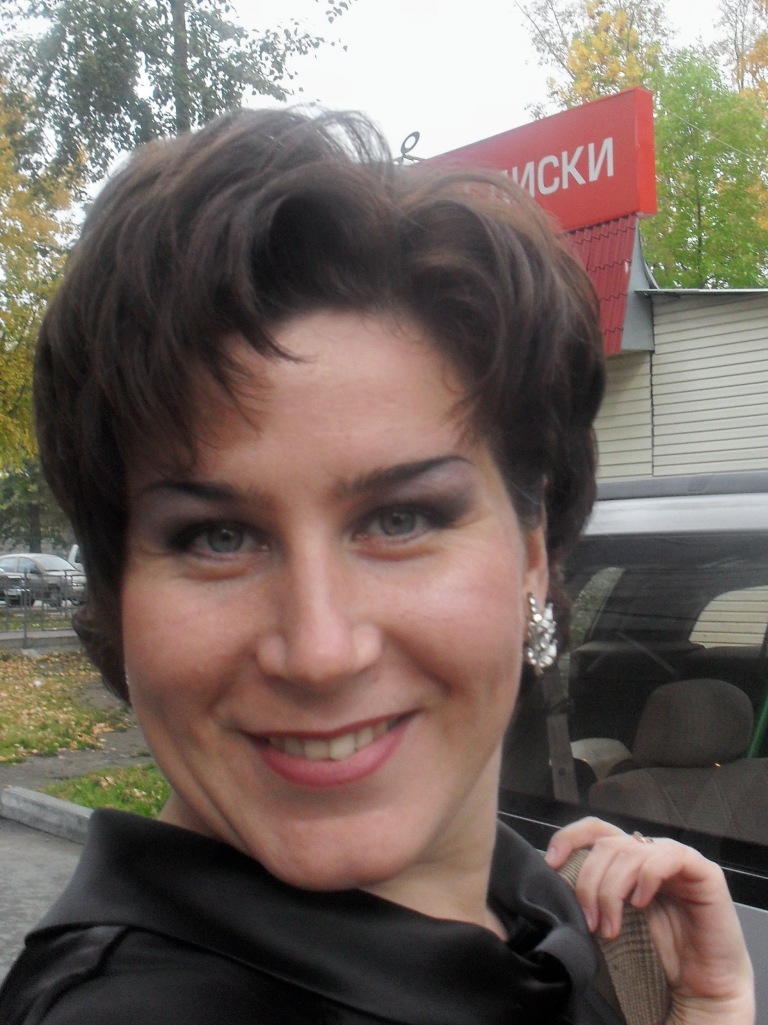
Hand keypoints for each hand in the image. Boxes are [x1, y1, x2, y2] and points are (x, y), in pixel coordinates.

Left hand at [544, 817, 754, 1024]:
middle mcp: (650, 854)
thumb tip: (556, 886)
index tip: (552, 864)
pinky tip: (640, 903)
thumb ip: (593, 898)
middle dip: (589, 882)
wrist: (702, 988)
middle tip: (589, 919)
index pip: (595, 830)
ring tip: (610, 928)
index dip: (569, 838)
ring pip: (630, 852)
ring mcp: (676, 859)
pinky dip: (647, 877)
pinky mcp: (704, 872)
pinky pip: (669, 857)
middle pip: (607, 844)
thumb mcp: (613, 921)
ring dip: (611, 890)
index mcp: (628, 861)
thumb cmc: (659, 957)